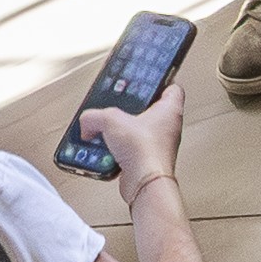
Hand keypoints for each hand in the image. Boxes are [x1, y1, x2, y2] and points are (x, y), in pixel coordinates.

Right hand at [73, 77, 193, 195]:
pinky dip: (120, 148)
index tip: (148, 77)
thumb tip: (88, 121)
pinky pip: (133, 149)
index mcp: (169, 110)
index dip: (160, 80)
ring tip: (109, 126)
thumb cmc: (144, 151)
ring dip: (125, 129)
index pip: (172, 87)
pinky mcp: (148, 160)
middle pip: (152, 109)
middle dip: (134, 106)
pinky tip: (107, 148)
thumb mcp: (110, 120)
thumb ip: (95, 116)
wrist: (145, 184)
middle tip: (121, 102)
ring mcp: (159, 145)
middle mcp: (168, 128)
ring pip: (141, 130)